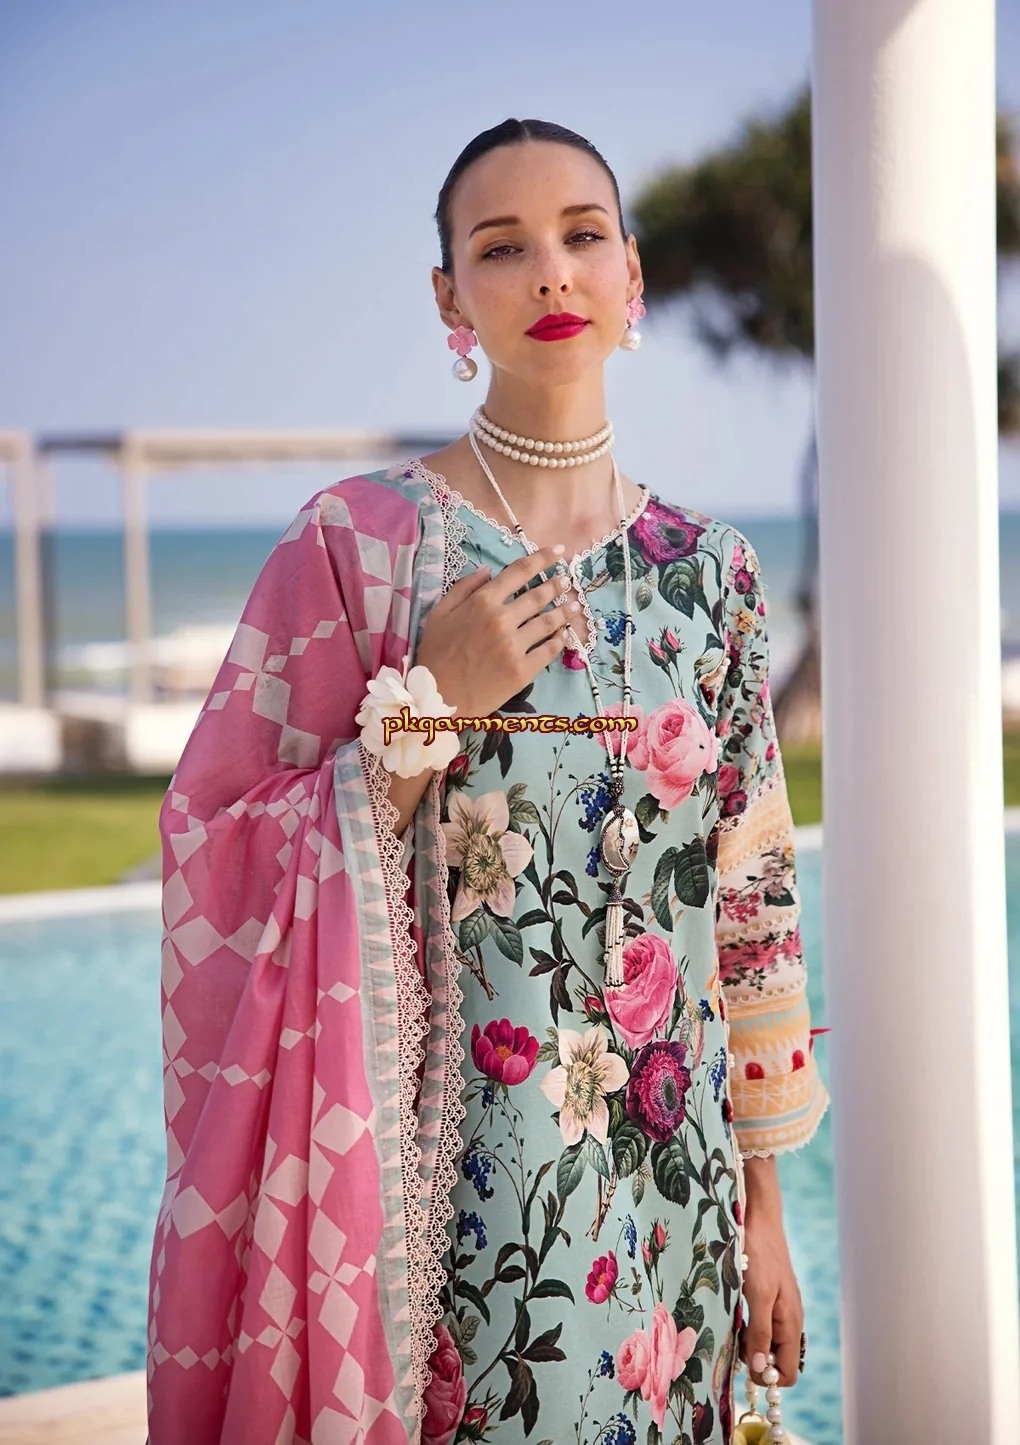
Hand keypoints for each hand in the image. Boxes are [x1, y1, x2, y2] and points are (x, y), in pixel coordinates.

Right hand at [416, 545, 578, 718]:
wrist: (438, 698)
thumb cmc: (435, 654)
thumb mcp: (439, 614)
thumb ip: (463, 588)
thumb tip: (487, 570)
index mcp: (482, 602)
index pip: (519, 572)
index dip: (542, 558)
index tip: (559, 552)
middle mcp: (502, 620)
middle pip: (539, 595)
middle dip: (557, 585)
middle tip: (567, 581)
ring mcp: (515, 646)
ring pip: (549, 622)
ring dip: (565, 611)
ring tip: (575, 605)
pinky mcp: (523, 670)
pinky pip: (549, 650)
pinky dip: (559, 640)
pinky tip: (563, 635)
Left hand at [740, 1157, 803, 1388]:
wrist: (758, 1218)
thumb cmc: (758, 1253)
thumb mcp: (757, 1294)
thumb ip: (760, 1331)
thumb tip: (761, 1368)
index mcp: (791, 1323)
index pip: (788, 1373)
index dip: (767, 1378)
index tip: (744, 1366)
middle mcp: (789, 1320)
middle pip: (776, 1360)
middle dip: (755, 1361)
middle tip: (732, 1344)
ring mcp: (779, 1309)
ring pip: (766, 1343)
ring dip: (748, 1344)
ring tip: (730, 1326)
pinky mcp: (769, 1297)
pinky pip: (760, 1325)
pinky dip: (747, 1328)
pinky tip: (732, 1314)